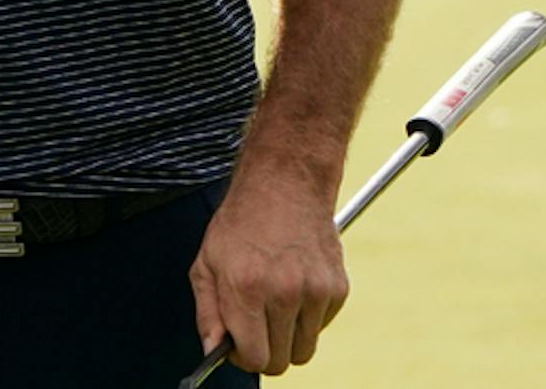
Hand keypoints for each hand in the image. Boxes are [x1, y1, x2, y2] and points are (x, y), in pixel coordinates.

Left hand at [188, 165, 347, 375]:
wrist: (285, 184)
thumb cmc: (240, 222)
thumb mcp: (206, 262)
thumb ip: (208, 312)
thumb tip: (213, 351)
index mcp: (245, 287)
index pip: (254, 358)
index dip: (243, 356)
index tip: (239, 344)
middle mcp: (284, 292)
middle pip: (281, 361)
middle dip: (265, 351)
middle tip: (255, 327)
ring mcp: (315, 290)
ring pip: (304, 349)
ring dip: (287, 336)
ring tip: (274, 304)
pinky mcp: (338, 287)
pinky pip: (321, 326)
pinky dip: (308, 317)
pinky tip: (294, 286)